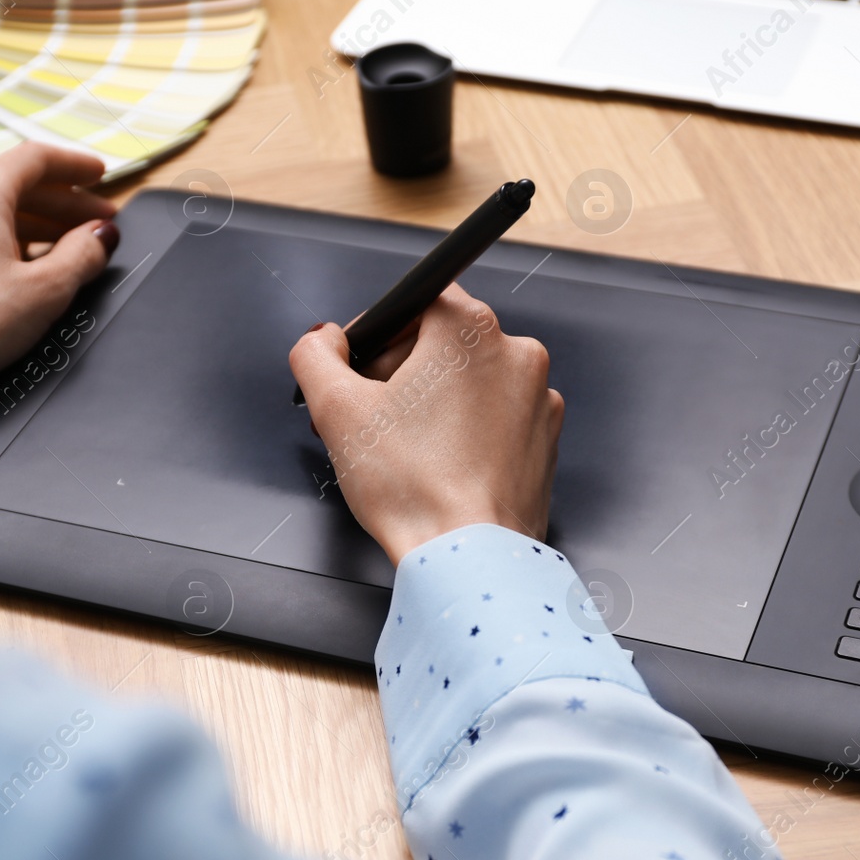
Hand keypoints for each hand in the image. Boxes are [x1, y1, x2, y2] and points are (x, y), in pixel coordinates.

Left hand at [0, 144, 118, 398]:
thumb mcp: (46, 289)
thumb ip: (83, 254)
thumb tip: (101, 236)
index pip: (35, 159)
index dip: (75, 165)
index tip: (98, 174)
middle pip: (15, 185)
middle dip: (62, 202)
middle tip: (97, 222)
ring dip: (36, 223)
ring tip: (68, 247)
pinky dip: (5, 240)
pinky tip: (24, 267)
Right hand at [289, 284, 563, 564]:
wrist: (468, 558)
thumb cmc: (415, 490)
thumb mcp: (336, 410)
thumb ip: (314, 355)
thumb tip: (321, 341)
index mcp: (469, 329)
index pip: (414, 300)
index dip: (378, 334)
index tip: (360, 367)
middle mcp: (515, 353)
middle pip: (442, 342)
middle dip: (400, 373)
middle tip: (371, 417)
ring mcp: (538, 397)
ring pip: (469, 382)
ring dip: (433, 404)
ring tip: (405, 449)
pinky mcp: (545, 438)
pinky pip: (495, 417)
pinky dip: (466, 432)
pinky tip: (439, 465)